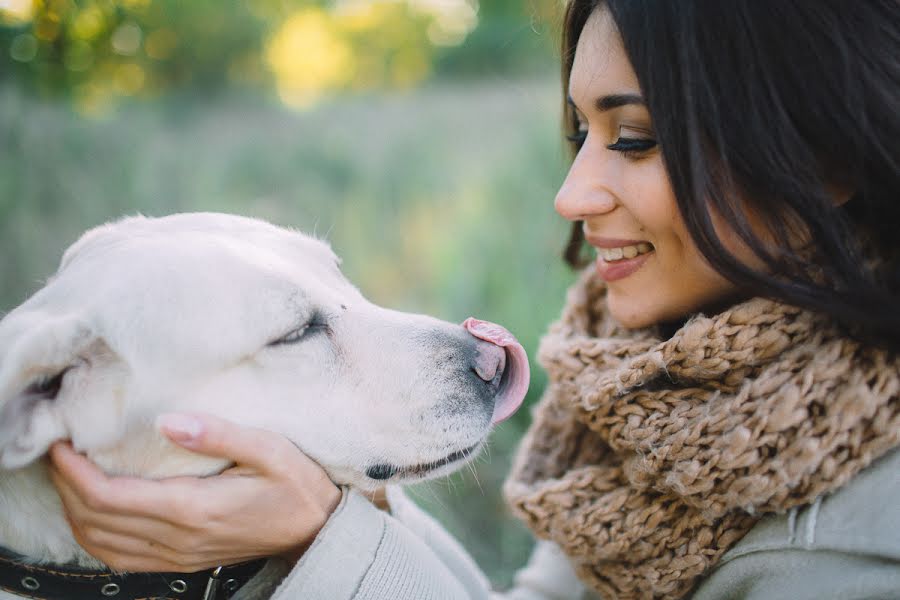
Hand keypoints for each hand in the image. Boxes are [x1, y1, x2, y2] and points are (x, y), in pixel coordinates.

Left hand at [47, 413, 340, 571]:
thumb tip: (167, 421)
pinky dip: (94, 535)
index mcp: (194, 508)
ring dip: (74, 511)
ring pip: (101, 544)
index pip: (110, 496)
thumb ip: (220, 434)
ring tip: (68, 476)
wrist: (317, 530)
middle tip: (57, 450)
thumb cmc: (298, 486)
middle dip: (65, 487)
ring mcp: (178, 555)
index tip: (60, 443)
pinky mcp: (181, 561)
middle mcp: (178, 537)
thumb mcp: (271, 449)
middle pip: (94, 520)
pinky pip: (120, 559)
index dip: (73, 472)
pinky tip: (94, 512)